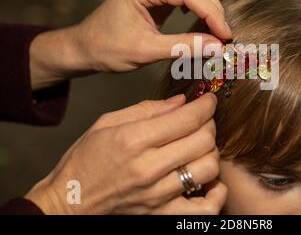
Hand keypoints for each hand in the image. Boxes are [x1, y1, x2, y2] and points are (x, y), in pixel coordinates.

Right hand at [25, 93, 226, 213]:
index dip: (206, 106)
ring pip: (208, 168)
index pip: (187, 119)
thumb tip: (181, 102)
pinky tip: (207, 180)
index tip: (209, 101)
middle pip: (203, 140)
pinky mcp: (163, 215)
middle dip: (210, 124)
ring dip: (211, 153)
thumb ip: (147, 109)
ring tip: (200, 148)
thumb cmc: (85, 160)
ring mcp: (158, 196)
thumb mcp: (107, 123)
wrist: (69, 203)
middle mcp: (148, 168)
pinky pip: (206, 209)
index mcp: (133, 140)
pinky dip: (216, 193)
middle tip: (203, 120)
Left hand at [30, 0, 231, 89]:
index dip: (211, 12)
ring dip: (209, 0)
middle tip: (222, 35)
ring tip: (214, 26)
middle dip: (212, 6)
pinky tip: (199, 16)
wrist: (85, 46)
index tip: (225, 35)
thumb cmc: (108, 48)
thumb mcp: (146, 51)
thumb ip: (183, 47)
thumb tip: (217, 47)